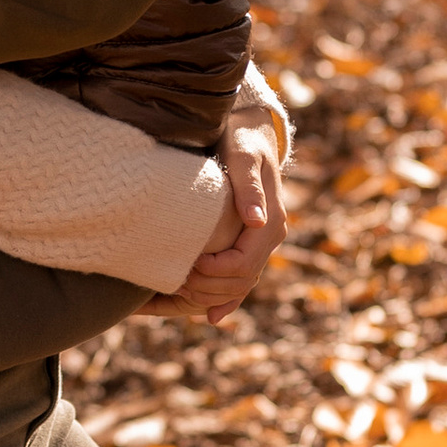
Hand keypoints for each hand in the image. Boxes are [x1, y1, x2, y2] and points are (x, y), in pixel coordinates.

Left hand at [146, 110, 288, 323]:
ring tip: (179, 291)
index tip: (186, 265)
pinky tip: (210, 316)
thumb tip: (255, 220)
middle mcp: (271, 236)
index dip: (213, 273)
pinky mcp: (250, 242)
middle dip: (208, 288)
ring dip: (212, 295)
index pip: (243, 265)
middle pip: (242, 282)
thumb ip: (248, 187)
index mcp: (271, 223)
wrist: (250, 130)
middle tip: (175, 281)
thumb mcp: (243, 156)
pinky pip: (242, 279)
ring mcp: (262, 241)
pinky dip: (228, 300)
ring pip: (241, 285)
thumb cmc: (242, 139)